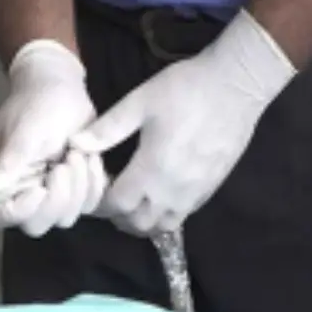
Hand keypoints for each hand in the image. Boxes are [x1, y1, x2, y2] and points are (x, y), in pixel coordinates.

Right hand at [0, 39, 106, 237]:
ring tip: (76, 152)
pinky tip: (91, 158)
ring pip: (67, 216)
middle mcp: (25, 190)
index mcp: (4, 178)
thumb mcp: (25, 130)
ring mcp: (52, 191)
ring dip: (79, 186)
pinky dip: (95, 182)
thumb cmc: (37, 102)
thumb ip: (9, 161)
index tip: (40, 190)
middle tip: (65, 164)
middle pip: (37, 224)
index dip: (18, 213)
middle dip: (58, 199)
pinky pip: (89, 203)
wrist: (61, 85)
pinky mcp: (76, 187)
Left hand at [77, 9, 295, 234]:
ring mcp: (196, 193)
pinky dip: (164, 214)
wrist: (235, 86)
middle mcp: (175, 190)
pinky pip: (184, 215)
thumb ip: (108, 128)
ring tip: (130, 200)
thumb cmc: (184, 89)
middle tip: (107, 196)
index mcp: (153, 169)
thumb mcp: (140, 101)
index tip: (92, 189)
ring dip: (143, 220)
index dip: (100, 203)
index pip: (118, 205)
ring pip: (164, 225)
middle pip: (140, 224)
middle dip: (118, 216)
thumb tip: (75, 144)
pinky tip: (156, 195)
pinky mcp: (212, 189)